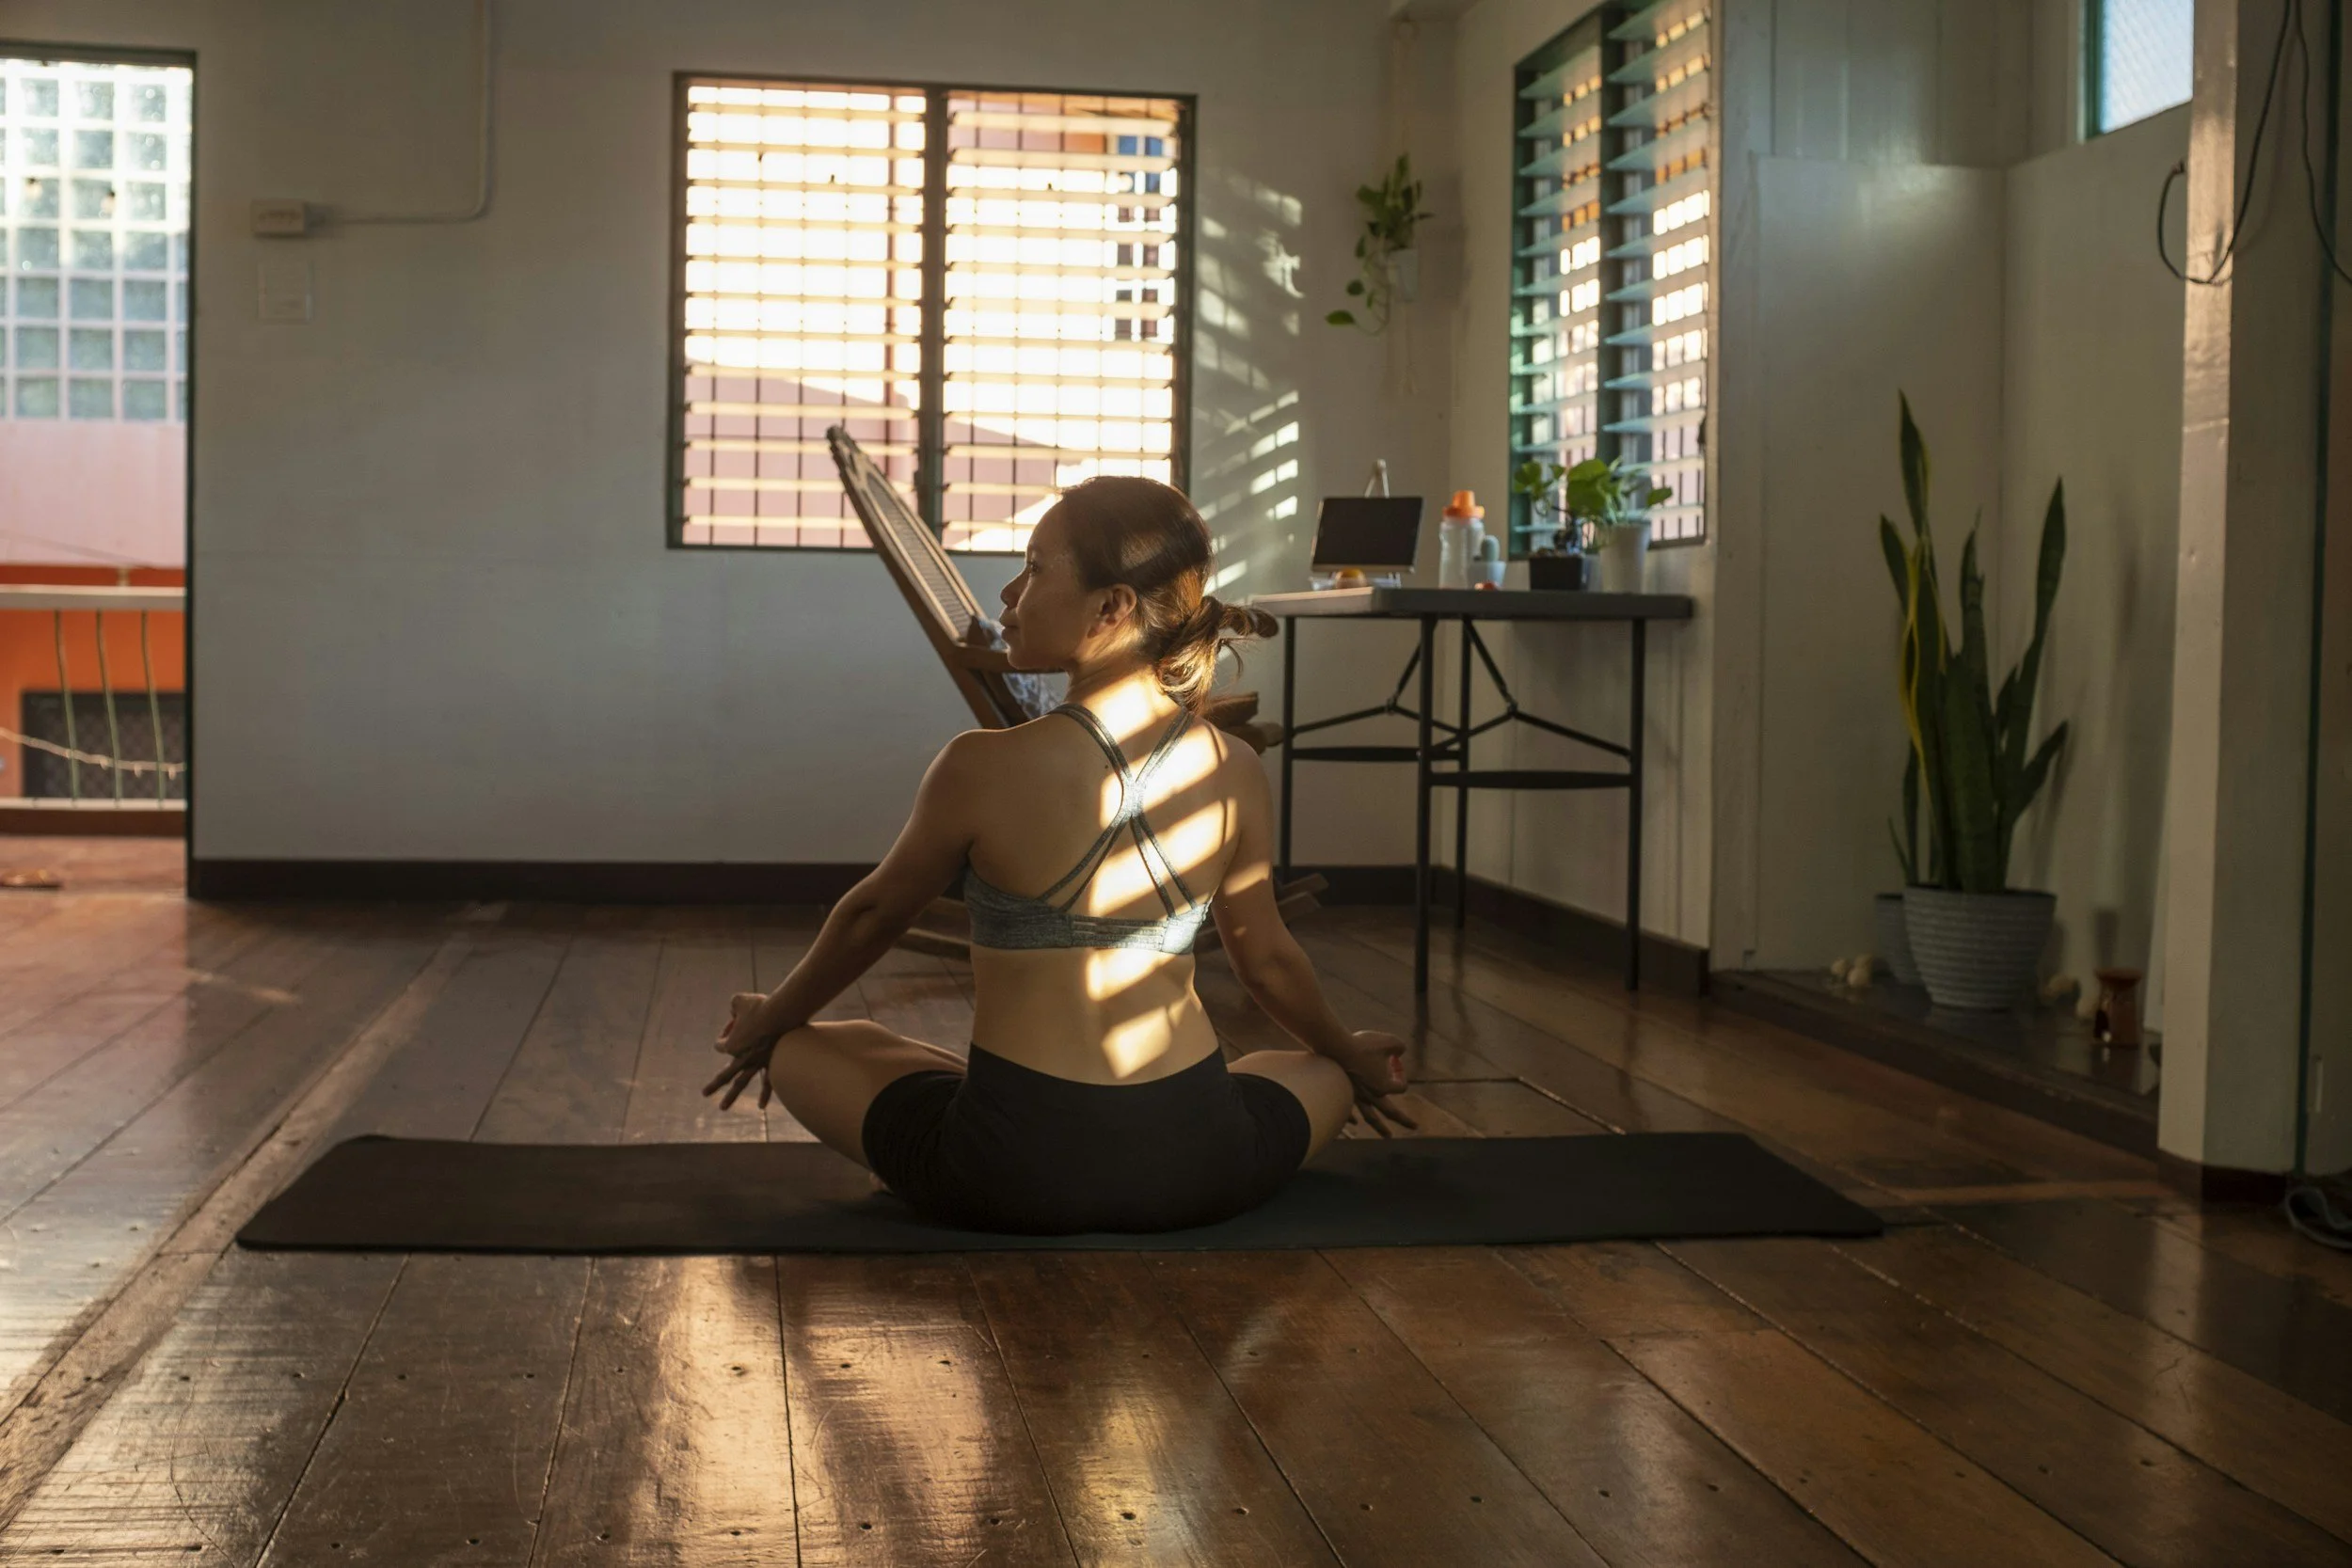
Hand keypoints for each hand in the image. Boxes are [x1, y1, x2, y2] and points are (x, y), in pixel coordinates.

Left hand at [702, 991, 775, 1110]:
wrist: (783, 1015)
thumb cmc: (761, 1006)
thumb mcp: (740, 1001)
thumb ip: (734, 1005)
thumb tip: (734, 1010)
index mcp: (731, 1044)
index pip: (721, 1044)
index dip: (726, 1032)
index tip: (735, 1022)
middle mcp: (741, 1057)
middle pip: (724, 1074)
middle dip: (714, 1084)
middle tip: (704, 1093)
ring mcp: (756, 1063)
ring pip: (741, 1083)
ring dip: (731, 1096)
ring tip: (723, 1107)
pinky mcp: (772, 1063)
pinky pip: (768, 1082)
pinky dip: (764, 1094)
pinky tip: (760, 1106)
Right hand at [1323, 1029, 1417, 1137]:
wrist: (1335, 1049)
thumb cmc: (1363, 1045)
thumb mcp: (1388, 1041)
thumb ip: (1399, 1046)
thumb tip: (1400, 1051)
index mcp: (1384, 1086)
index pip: (1401, 1086)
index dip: (1402, 1074)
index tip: (1395, 1061)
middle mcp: (1372, 1096)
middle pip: (1391, 1111)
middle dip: (1403, 1120)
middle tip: (1414, 1127)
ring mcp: (1356, 1097)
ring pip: (1370, 1117)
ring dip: (1380, 1128)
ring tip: (1387, 1136)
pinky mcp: (1342, 1093)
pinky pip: (1348, 1111)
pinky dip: (1352, 1118)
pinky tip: (1354, 1123)